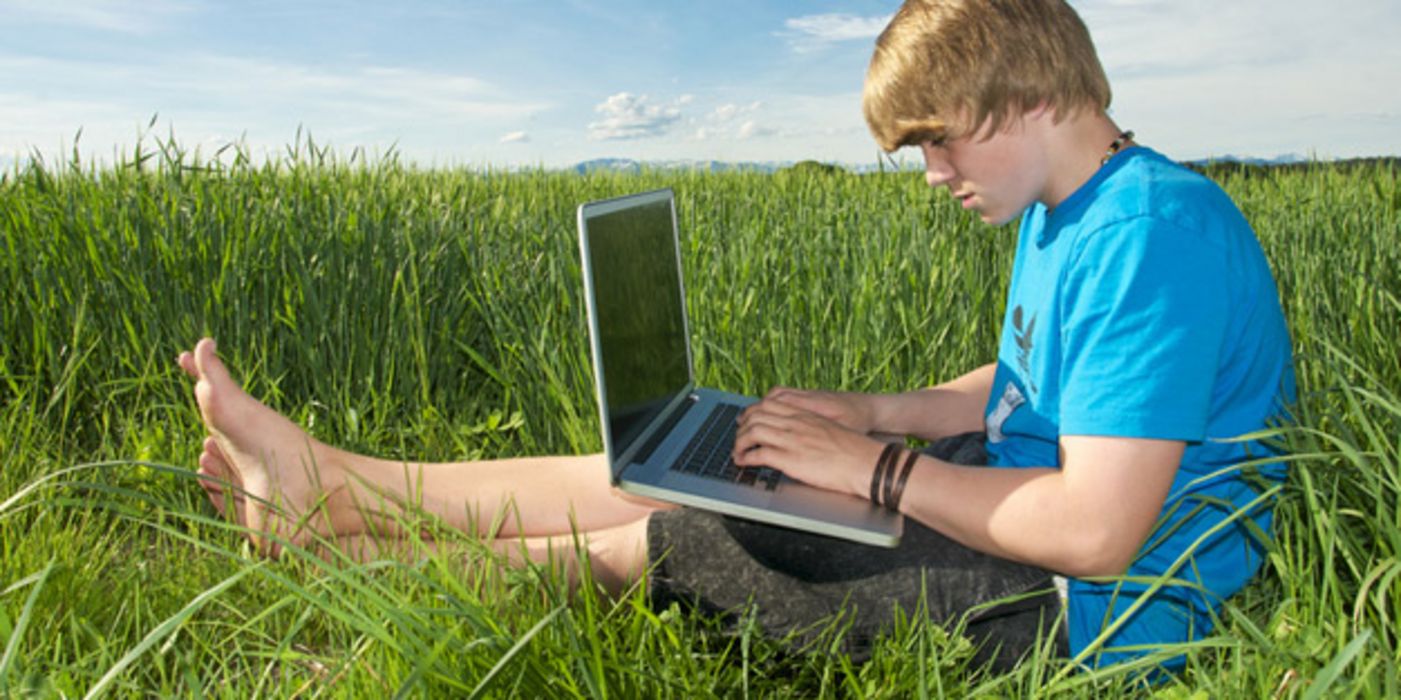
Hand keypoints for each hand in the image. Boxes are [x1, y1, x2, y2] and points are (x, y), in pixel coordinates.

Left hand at [731, 395, 885, 496]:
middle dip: (741, 427)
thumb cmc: (853, 451)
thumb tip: (800, 435)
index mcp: (805, 415)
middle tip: (738, 438)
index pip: (768, 405)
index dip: (751, 412)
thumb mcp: (828, 430)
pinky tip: (743, 463)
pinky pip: (759, 454)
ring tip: (737, 452)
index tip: (745, 420)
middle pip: (756, 415)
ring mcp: (792, 440)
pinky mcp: (791, 459)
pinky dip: (746, 458)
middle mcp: (796, 423)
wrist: (866, 462)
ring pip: (753, 431)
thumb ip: (810, 428)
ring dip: (739, 442)